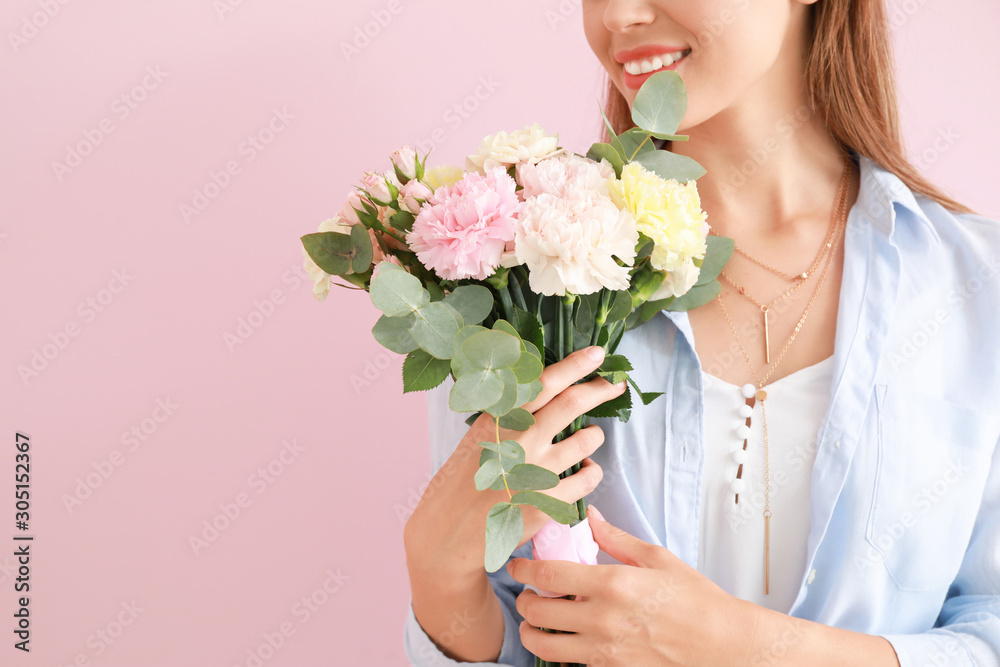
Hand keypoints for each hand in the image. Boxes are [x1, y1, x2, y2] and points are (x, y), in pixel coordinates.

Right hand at [404, 346, 626, 579]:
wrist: (451, 532)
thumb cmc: (463, 481)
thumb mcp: (479, 438)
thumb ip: (510, 416)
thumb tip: (547, 392)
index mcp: (500, 418)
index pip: (544, 382)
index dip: (575, 365)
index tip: (596, 353)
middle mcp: (521, 439)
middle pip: (573, 403)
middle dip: (601, 389)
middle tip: (615, 383)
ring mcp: (537, 471)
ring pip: (587, 440)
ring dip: (593, 436)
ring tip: (587, 438)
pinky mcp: (550, 501)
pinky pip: (590, 477)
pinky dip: (592, 471)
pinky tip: (582, 472)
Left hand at [507, 505, 755, 665]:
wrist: (722, 644)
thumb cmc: (694, 600)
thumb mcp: (656, 558)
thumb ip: (616, 538)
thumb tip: (589, 518)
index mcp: (613, 585)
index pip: (549, 576)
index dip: (523, 569)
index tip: (517, 565)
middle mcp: (603, 620)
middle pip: (537, 614)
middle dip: (524, 601)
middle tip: (529, 592)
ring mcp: (605, 650)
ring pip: (544, 646)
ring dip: (532, 631)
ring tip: (537, 620)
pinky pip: (570, 662)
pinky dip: (560, 651)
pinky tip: (569, 638)